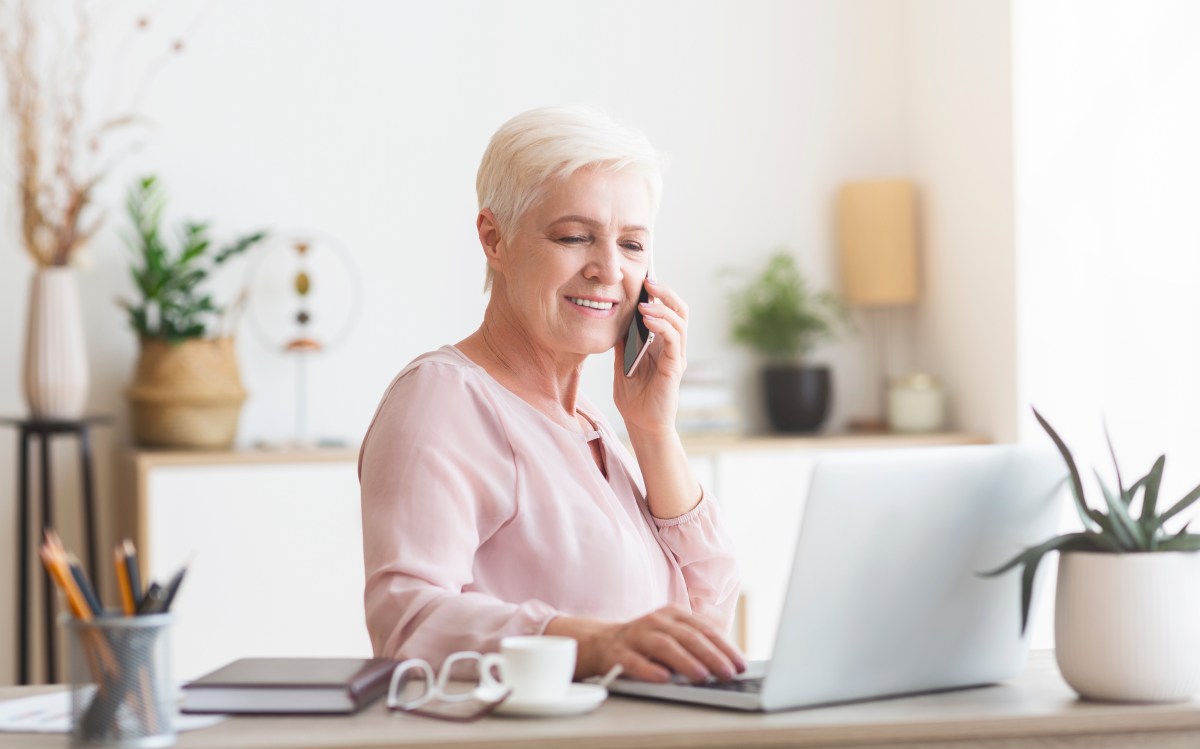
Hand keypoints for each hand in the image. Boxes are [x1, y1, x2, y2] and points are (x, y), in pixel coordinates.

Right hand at [547, 606, 746, 682]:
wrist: (600, 643)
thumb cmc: (645, 643)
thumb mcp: (672, 636)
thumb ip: (696, 644)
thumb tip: (729, 664)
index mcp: (673, 614)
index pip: (704, 629)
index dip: (725, 647)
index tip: (741, 664)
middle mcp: (655, 620)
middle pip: (688, 636)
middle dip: (712, 656)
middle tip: (729, 673)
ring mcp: (635, 634)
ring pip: (664, 646)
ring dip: (685, 661)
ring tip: (702, 676)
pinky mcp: (617, 652)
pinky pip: (634, 661)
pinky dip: (650, 670)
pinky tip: (663, 679)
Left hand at [613, 278, 687, 436]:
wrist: (641, 424)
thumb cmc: (634, 397)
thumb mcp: (621, 362)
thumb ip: (623, 341)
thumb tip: (612, 317)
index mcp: (662, 343)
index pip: (668, 310)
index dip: (659, 293)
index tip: (643, 278)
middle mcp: (673, 347)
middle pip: (679, 310)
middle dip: (665, 292)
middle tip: (648, 281)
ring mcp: (676, 356)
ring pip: (679, 322)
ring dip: (663, 307)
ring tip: (645, 301)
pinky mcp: (674, 368)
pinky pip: (673, 341)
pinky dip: (662, 326)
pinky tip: (647, 319)